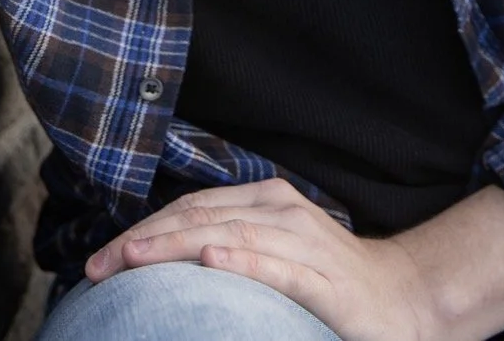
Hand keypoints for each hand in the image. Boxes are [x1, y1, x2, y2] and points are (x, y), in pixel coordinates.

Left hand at [84, 178, 427, 340]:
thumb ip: (230, 247)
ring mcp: (305, 241)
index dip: (142, 230)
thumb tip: (166, 260)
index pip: (189, 209)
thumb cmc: (331, 282)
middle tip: (98, 266)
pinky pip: (278, 266)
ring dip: (175, 245)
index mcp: (264, 201)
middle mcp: (281, 211)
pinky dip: (242, 260)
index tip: (99, 259)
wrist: (405, 302)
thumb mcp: (274, 254)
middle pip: (198, 217)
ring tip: (133, 258)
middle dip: (143, 241)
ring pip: (229, 234)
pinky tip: (211, 260)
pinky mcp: (326, 280)